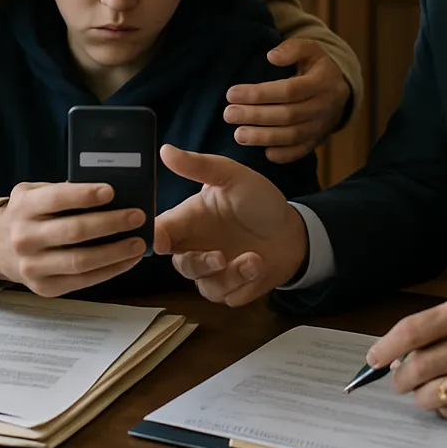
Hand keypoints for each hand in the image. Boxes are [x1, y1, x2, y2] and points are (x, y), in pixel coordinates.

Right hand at [0, 182, 146, 296]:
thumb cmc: (28, 214)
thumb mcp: (33, 193)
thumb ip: (62, 190)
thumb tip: (108, 191)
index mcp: (23, 207)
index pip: (56, 199)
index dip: (84, 195)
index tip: (111, 191)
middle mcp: (24, 237)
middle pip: (73, 231)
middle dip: (110, 223)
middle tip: (136, 216)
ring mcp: (32, 266)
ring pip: (80, 261)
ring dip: (115, 252)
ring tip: (138, 242)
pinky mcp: (45, 288)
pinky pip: (83, 281)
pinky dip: (109, 270)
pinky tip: (127, 260)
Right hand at [153, 145, 307, 305]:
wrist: (293, 231)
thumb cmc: (258, 200)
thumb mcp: (232, 176)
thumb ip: (200, 166)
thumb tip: (165, 150)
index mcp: (188, 219)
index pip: (159, 232)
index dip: (153, 240)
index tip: (160, 243)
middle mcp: (195, 247)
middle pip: (181, 265)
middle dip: (200, 264)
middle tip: (221, 257)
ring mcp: (212, 271)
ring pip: (205, 285)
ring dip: (231, 275)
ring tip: (256, 259)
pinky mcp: (230, 289)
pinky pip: (227, 296)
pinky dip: (244, 284)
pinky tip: (259, 266)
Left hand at [224, 38, 349, 163]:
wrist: (338, 89)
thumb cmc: (314, 66)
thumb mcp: (309, 49)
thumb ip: (292, 48)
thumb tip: (272, 56)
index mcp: (322, 81)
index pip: (289, 90)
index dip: (260, 94)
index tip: (231, 93)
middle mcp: (324, 106)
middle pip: (288, 115)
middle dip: (255, 116)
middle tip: (228, 114)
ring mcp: (322, 125)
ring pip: (292, 135)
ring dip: (264, 137)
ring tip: (238, 135)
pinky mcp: (318, 139)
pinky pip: (301, 150)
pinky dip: (284, 155)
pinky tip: (264, 153)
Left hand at [369, 295, 446, 419]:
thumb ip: (438, 325)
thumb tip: (398, 351)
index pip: (412, 331)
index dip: (386, 347)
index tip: (374, 358)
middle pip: (417, 367)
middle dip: (399, 377)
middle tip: (398, 379)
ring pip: (431, 394)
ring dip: (418, 395)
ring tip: (422, 390)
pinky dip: (443, 408)